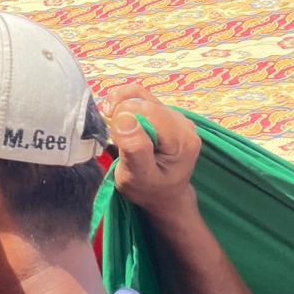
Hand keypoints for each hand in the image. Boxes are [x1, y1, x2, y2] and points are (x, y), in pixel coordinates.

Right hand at [105, 84, 200, 219]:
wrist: (163, 197)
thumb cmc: (149, 190)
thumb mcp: (138, 176)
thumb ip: (134, 147)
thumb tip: (124, 117)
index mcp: (182, 139)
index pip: (148, 111)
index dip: (124, 115)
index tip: (111, 133)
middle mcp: (183, 124)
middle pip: (145, 100)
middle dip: (121, 110)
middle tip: (109, 131)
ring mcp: (176, 118)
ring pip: (142, 96)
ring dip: (121, 106)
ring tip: (111, 123)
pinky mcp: (167, 116)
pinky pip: (143, 100)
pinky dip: (126, 106)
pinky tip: (119, 121)